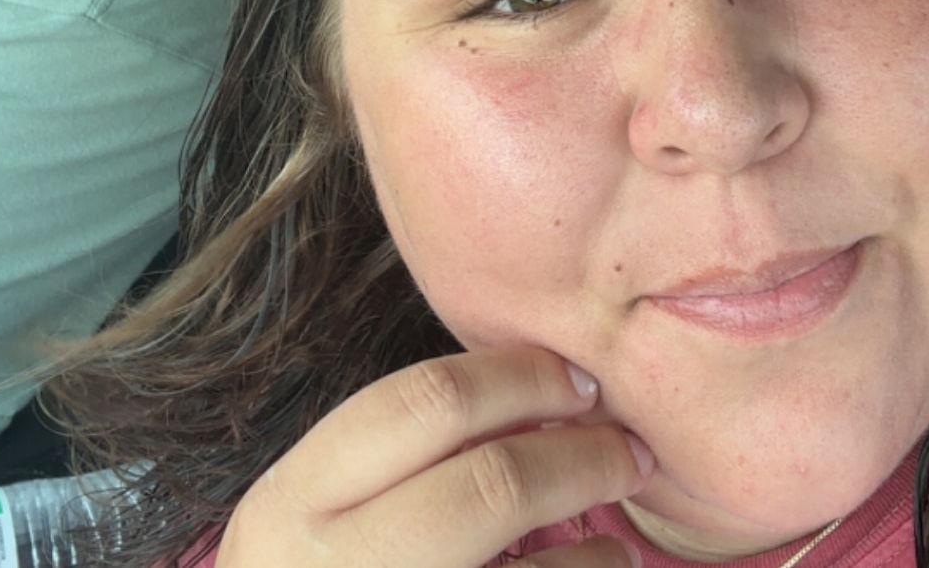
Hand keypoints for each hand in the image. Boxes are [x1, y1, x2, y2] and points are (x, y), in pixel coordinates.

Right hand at [217, 346, 652, 566]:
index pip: (427, 400)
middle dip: (583, 456)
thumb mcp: (321, 508)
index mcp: (296, 499)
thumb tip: (537, 395)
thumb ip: (403, 451)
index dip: (520, 378)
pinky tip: (606, 566)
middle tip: (632, 446)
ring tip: (623, 529)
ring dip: (600, 544)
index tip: (579, 380)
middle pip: (493, 484)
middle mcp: (334, 565)